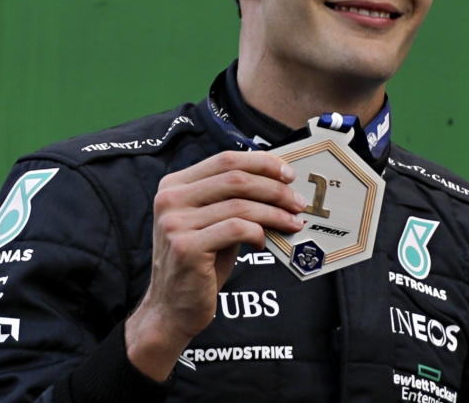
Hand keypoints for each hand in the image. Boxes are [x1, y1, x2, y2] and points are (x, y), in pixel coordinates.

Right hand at [125, 151, 306, 379]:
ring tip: (292, 222)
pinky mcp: (186, 247)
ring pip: (240, 205)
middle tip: (298, 202)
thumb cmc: (200, 264)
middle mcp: (170, 199)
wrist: (172, 308)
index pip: (226, 159)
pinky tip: (263, 243)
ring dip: (274, 213)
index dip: (262, 163)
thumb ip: (235, 200)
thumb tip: (280, 183)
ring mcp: (175, 223)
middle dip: (274, 189)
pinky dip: (258, 233)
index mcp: (175, 185)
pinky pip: (237, 229)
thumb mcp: (214, 222)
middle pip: (236, 178)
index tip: (288, 174)